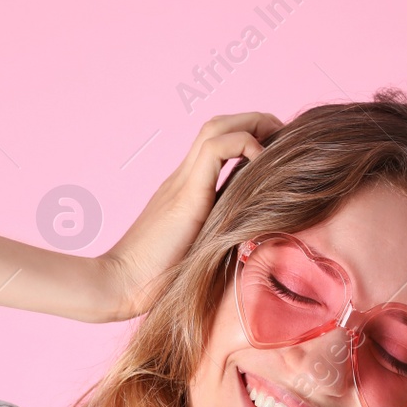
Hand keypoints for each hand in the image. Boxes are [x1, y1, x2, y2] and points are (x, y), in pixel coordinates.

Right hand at [97, 112, 282, 320]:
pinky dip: (243, 145)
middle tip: (285, 137)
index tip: (278, 154)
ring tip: (278, 140)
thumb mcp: (201, 252)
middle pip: (219, 125)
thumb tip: (256, 244)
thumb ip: (220, 238)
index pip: (218, 143)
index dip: (250, 137)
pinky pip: (215, 149)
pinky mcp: (186, 194)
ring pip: (217, 127)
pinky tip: (261, 162)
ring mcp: (182, 181)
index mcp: (187, 188)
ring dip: (252, 125)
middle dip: (256, 122)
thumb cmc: (157, 281)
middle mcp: (183, 177)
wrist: (121, 285)